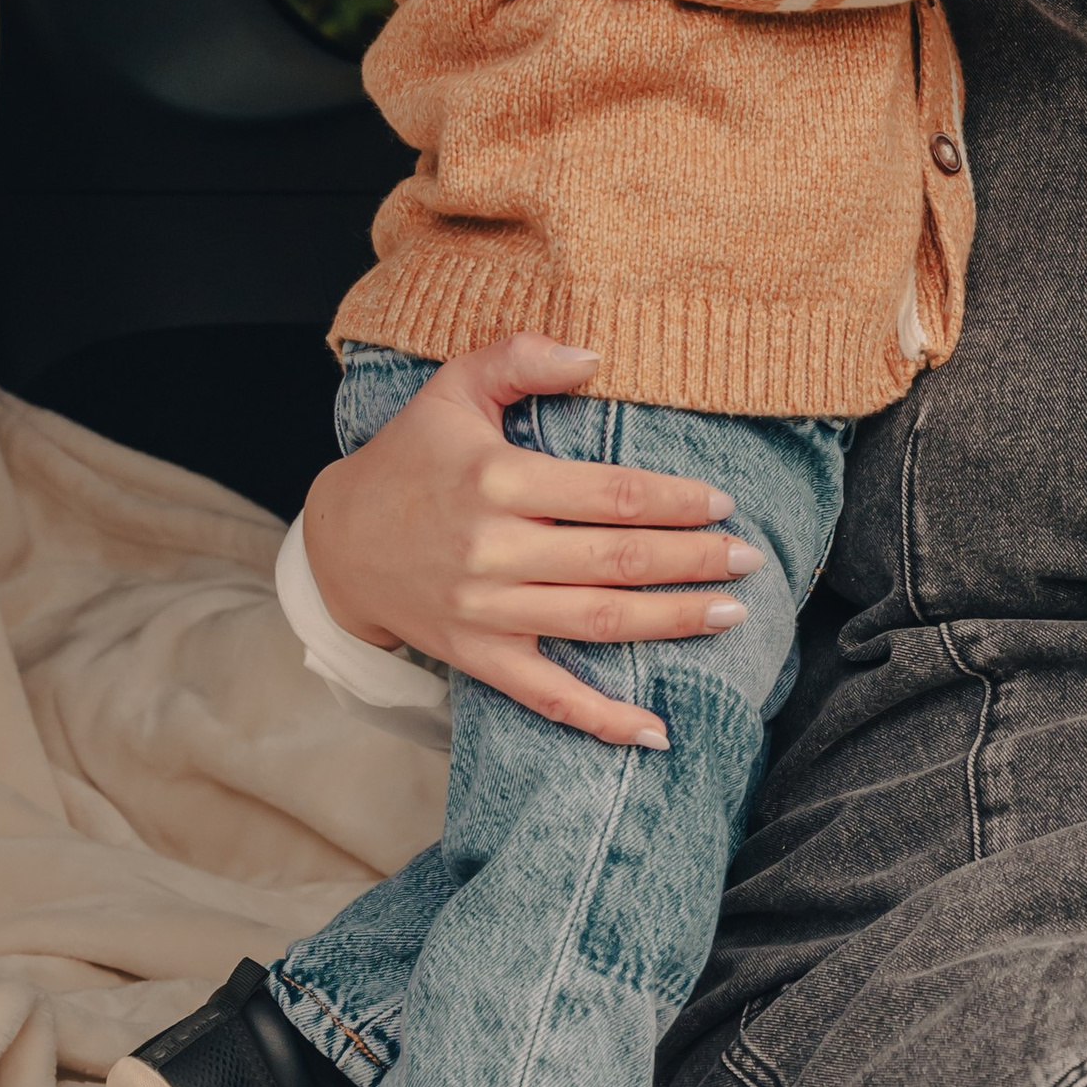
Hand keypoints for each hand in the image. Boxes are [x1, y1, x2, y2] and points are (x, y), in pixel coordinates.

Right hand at [301, 335, 761, 747]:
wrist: (338, 542)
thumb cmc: (410, 457)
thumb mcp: (454, 388)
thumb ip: (520, 357)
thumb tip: (595, 354)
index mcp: (497, 482)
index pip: (608, 494)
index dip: (673, 500)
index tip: (722, 502)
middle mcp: (494, 552)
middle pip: (616, 561)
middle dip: (692, 561)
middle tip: (749, 559)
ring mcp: (486, 612)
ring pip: (597, 622)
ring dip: (671, 622)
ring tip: (728, 614)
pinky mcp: (477, 657)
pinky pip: (547, 697)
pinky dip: (602, 720)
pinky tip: (656, 732)